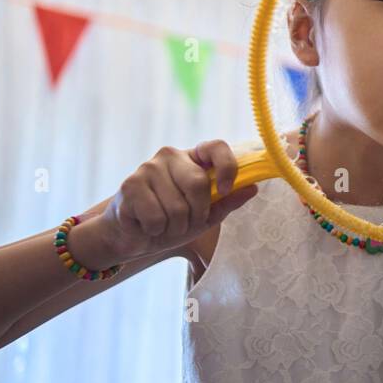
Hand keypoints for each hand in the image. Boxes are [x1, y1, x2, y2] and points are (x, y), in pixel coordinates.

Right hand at [97, 140, 258, 263]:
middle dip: (196, 214)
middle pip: (197, 183)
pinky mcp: (130, 184)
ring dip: (174, 227)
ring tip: (163, 225)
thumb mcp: (204, 216)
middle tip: (185, 223)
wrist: (130, 237)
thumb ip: (227, 202)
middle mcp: (171, 156)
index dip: (226, 166)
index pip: (216, 146)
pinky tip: (146, 225)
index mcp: (193, 159)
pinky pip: (156, 217)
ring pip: (176, 207)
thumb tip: (253, 188)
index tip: (225, 189)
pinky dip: (155, 230)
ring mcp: (148, 167)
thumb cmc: (170, 223)